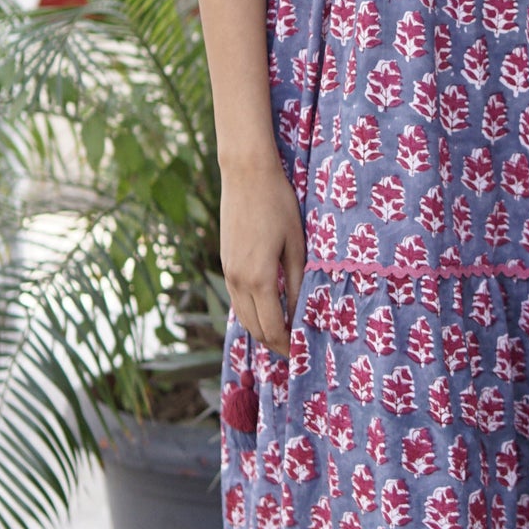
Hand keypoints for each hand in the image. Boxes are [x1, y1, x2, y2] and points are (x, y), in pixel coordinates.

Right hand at [221, 160, 305, 357]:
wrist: (246, 174)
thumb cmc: (278, 205)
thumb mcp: (296, 245)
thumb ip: (297, 283)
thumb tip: (301, 315)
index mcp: (258, 278)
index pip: (272, 328)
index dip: (287, 346)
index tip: (302, 354)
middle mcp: (238, 280)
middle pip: (255, 328)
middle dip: (274, 344)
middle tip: (296, 351)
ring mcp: (228, 272)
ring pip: (243, 316)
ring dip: (262, 330)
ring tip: (284, 335)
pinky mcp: (226, 262)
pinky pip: (238, 299)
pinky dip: (252, 312)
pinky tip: (269, 309)